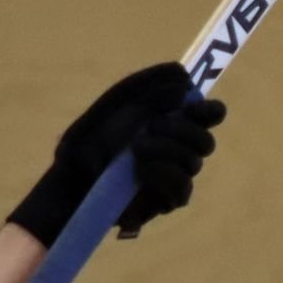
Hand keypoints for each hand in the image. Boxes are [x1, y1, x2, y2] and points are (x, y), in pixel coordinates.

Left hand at [7, 63, 230, 240]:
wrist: (72, 175)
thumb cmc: (91, 139)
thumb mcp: (118, 103)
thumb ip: (150, 88)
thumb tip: (186, 81)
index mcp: (171, 124)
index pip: (208, 117)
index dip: (210, 111)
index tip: (195, 107)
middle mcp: (177, 150)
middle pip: (205, 141)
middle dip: (184, 130)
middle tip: (154, 125)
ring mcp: (174, 177)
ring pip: (194, 162)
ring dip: (166, 149)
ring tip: (137, 148)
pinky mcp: (166, 201)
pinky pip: (182, 187)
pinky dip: (164, 173)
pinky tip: (141, 168)